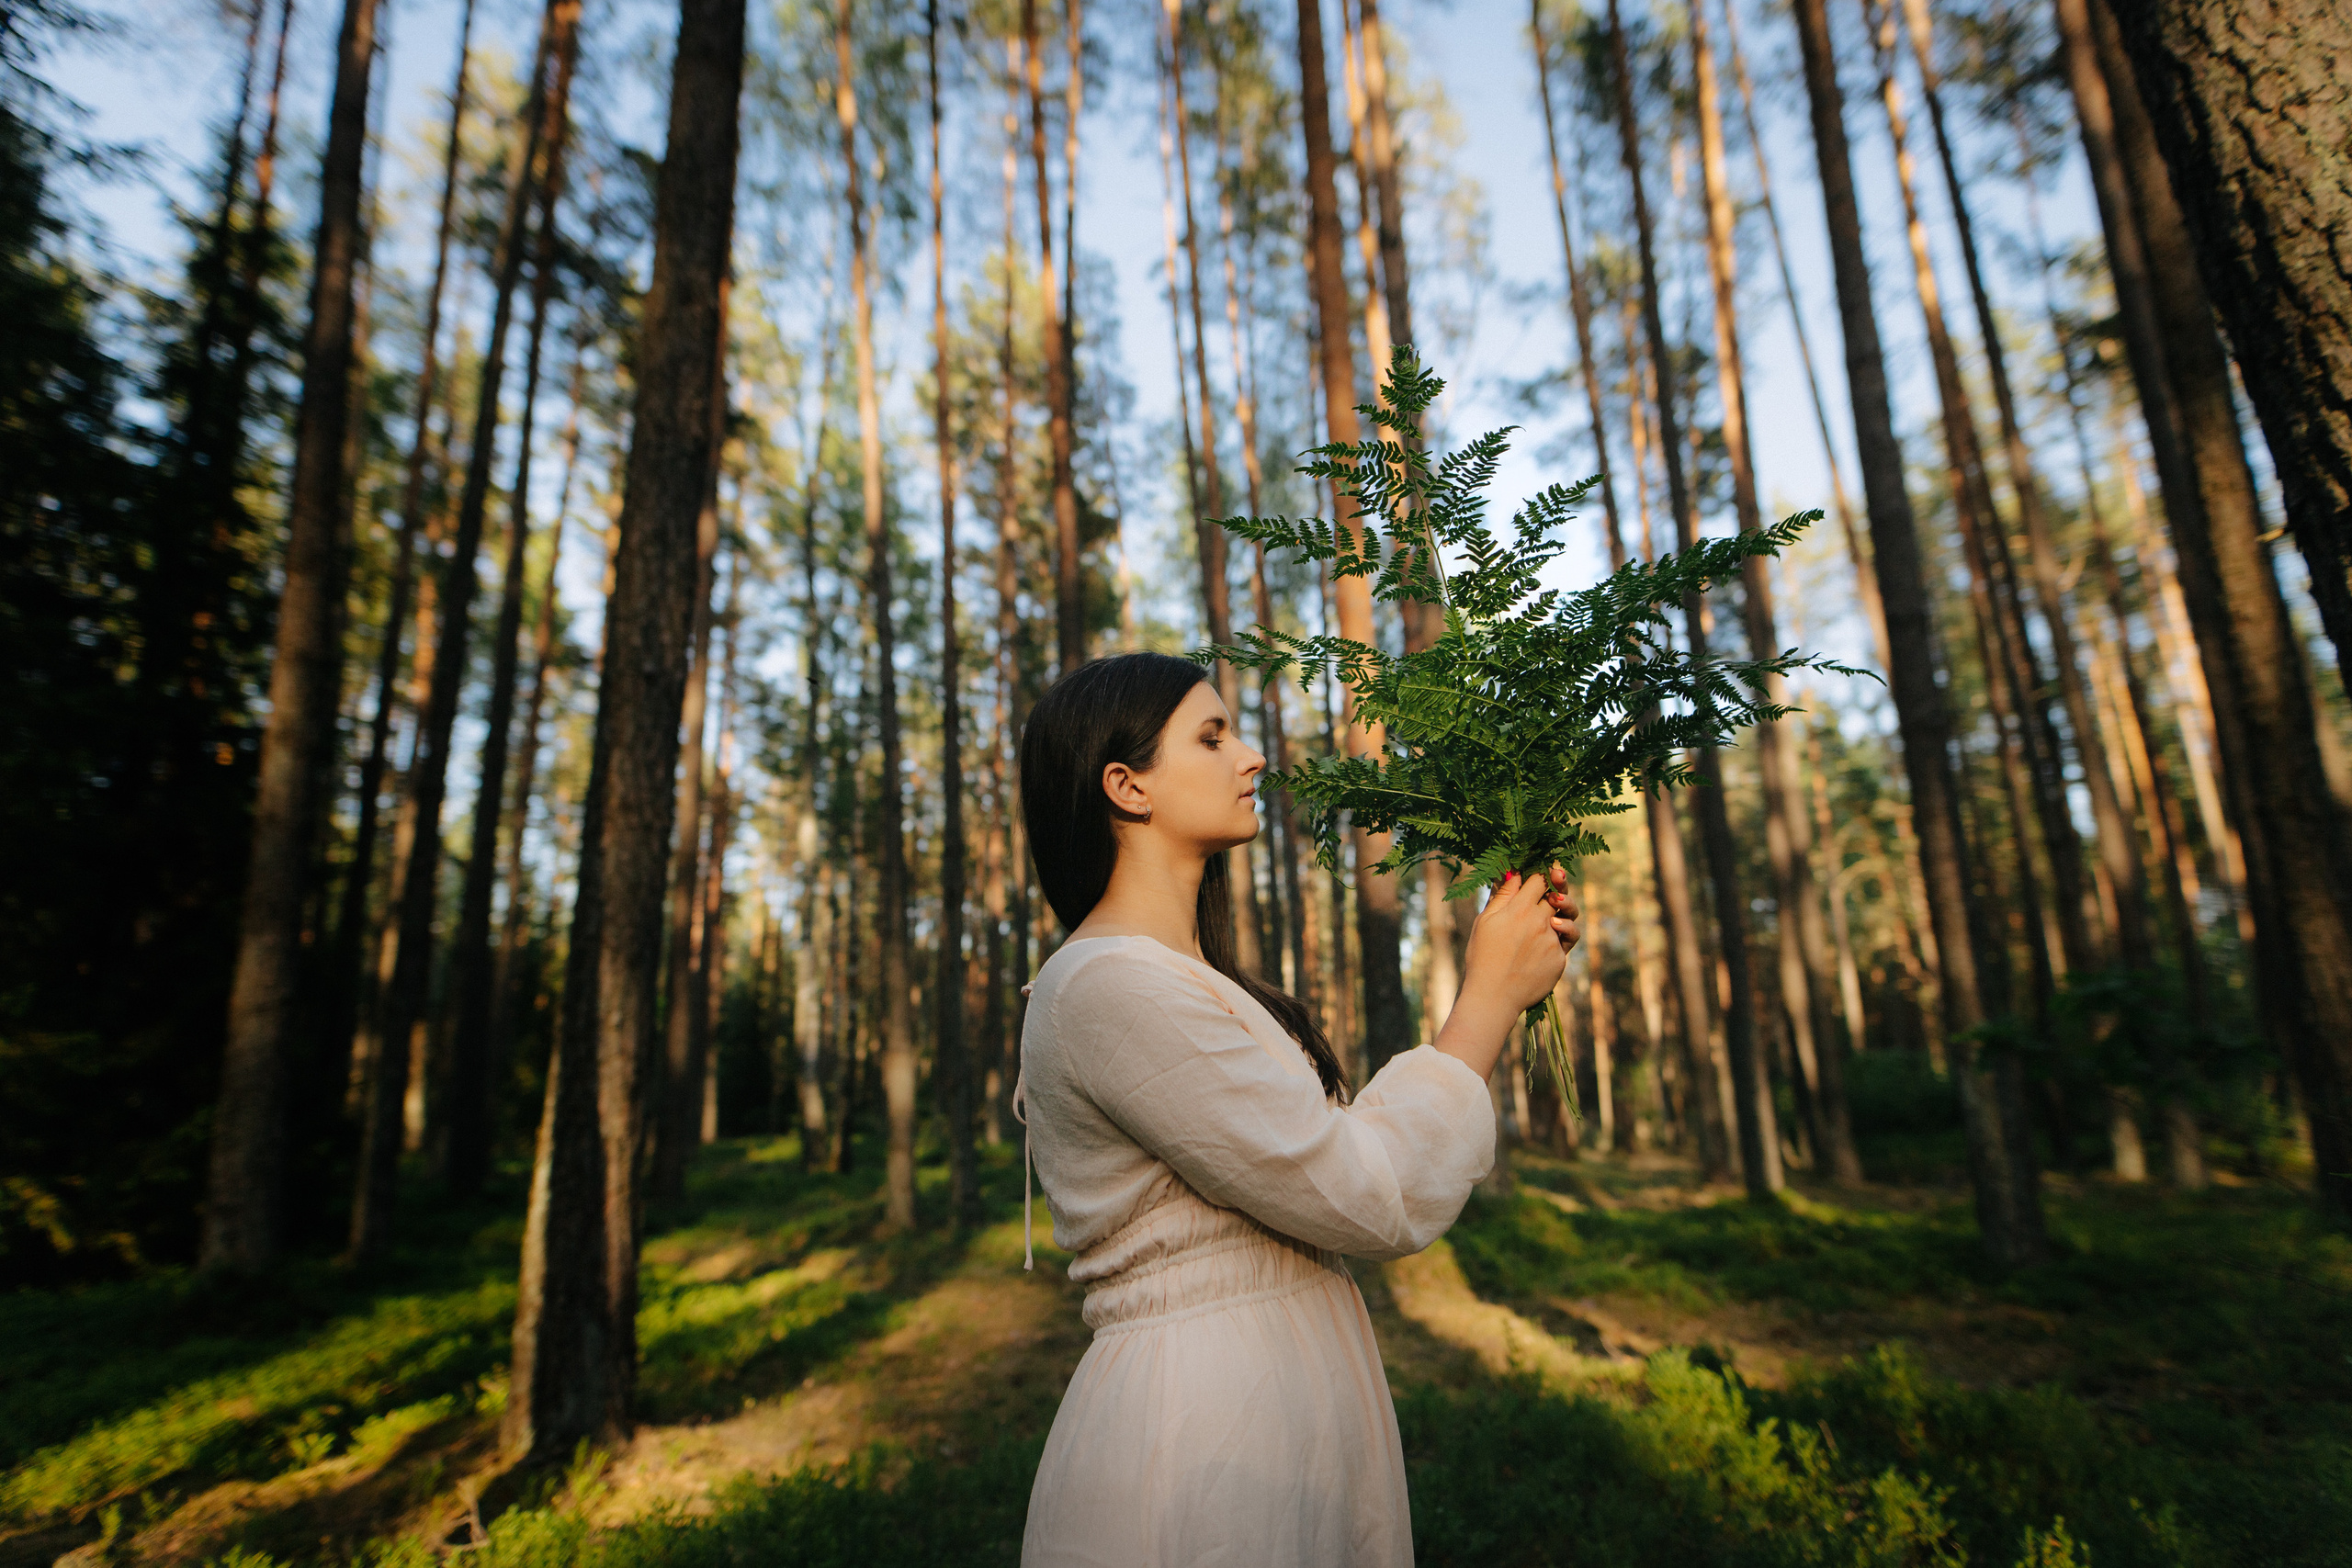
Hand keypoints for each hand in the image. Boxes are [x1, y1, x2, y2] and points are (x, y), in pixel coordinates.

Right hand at [1435, 866, 1580, 1079]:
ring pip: (1568, 919)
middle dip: (1556, 890)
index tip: (1542, 872)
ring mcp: (1552, 941)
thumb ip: (1503, 896)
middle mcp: (1540, 922)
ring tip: (1553, 920)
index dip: (1543, 872)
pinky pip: (1565, 943)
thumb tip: (1514, 874)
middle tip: (1551, 892)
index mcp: (1519, 909)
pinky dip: (1556, 942)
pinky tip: (1542, 948)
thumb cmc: (1482, 957)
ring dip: (1563, 915)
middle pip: (1558, 895)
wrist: (1493, 996)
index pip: (1539, 879)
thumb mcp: (1485, 922)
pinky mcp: (1559, 959)